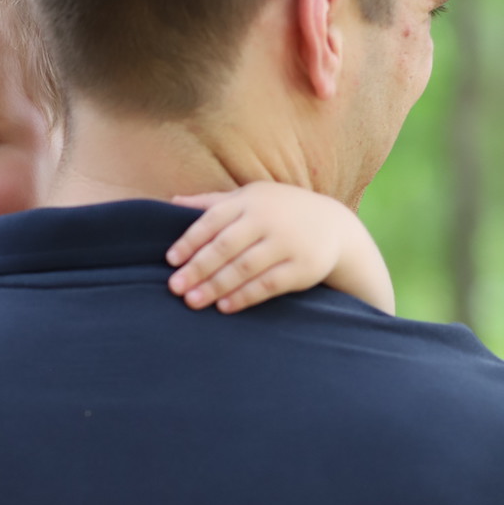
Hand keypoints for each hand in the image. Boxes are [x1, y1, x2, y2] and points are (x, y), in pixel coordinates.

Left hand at [165, 182, 389, 313]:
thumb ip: (211, 202)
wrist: (334, 225)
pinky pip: (269, 284)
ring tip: (193, 301)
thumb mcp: (249, 197)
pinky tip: (225, 306)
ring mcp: (286, 243)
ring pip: (244, 267)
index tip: (171, 260)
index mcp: (248, 201)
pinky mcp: (303, 267)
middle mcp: (266, 219)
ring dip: (216, 286)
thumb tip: (172, 202)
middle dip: (197, 268)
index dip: (190, 241)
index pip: (212, 220)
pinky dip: (245, 296)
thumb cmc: (278, 209)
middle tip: (174, 287)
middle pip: (225, 246)